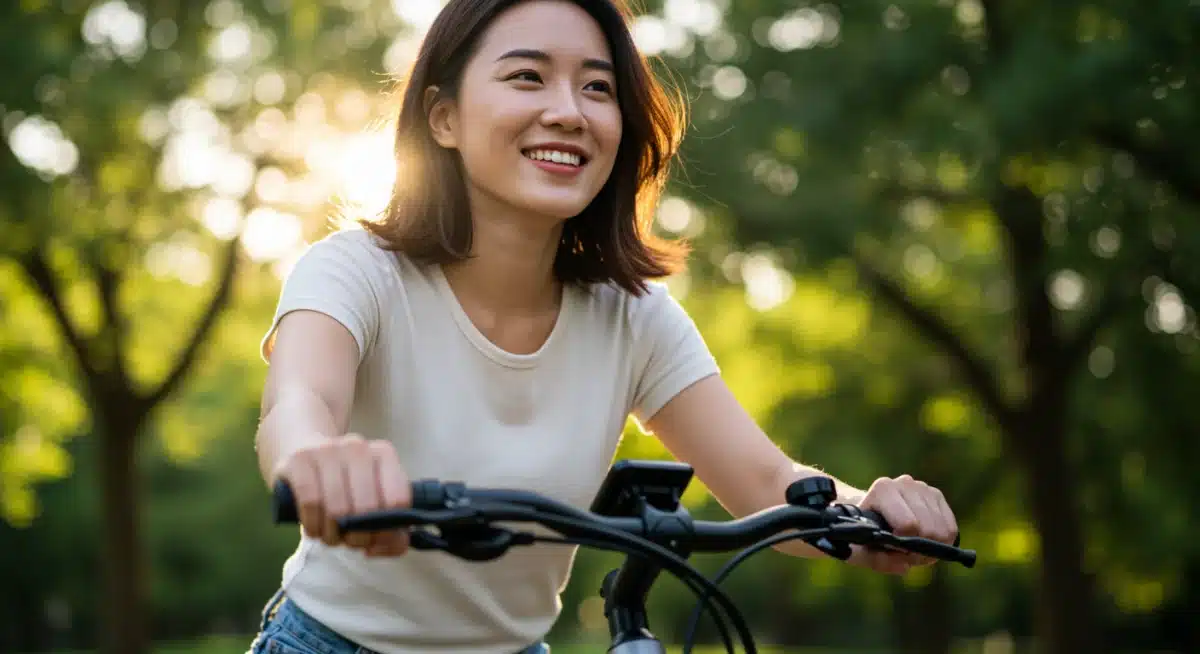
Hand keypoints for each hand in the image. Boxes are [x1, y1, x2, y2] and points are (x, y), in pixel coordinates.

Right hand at [273, 434, 411, 556]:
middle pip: (367, 508)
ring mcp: (327, 450)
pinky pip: (311, 503)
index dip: (387, 530)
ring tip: (331, 536)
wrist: (304, 448)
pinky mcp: (299, 459)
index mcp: (383, 454)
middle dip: (358, 536)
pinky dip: (313, 525)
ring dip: (333, 535)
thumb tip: (389, 545)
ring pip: (337, 509)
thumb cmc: (344, 484)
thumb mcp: (372, 498)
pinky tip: (314, 529)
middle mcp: (358, 447)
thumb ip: (392, 529)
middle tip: (349, 540)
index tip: (375, 539)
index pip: (397, 500)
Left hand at [849, 474, 957, 574]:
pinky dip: (943, 543)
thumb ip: (876, 560)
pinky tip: (926, 544)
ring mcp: (923, 488)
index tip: (893, 549)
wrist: (867, 512)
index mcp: (883, 489)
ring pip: (943, 530)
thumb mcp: (859, 549)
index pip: (908, 524)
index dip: (905, 546)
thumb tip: (904, 567)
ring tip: (914, 550)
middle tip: (906, 555)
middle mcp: (905, 483)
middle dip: (920, 550)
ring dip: (932, 549)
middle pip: (929, 529)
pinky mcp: (936, 495)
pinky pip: (951, 528)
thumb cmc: (862, 531)